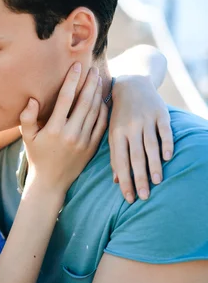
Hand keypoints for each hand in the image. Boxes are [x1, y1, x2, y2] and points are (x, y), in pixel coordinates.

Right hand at [20, 64, 107, 194]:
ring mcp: (84, 141)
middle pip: (85, 102)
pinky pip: (102, 124)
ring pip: (96, 112)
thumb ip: (27, 118)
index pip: (65, 99)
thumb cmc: (37, 155)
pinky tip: (103, 99)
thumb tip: (32, 99)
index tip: (77, 66)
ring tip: (99, 79)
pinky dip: (104, 110)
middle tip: (94, 68)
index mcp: (54, 129)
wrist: (51, 181)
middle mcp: (71, 134)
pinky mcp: (92, 146)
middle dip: (90, 83)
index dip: (72, 81)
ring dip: (98, 93)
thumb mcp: (27, 137)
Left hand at [110, 75, 172, 202]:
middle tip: (144, 196)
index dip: (125, 181)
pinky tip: (168, 157)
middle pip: (135, 157)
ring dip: (154, 165)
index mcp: (116, 134)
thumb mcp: (112, 133)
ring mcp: (146, 120)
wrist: (131, 84)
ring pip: (150, 146)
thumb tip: (115, 181)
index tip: (129, 198)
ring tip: (157, 181)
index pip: (120, 162)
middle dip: (139, 178)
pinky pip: (164, 130)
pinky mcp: (160, 113)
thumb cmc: (119, 115)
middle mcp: (130, 128)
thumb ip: (114, 156)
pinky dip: (167, 143)